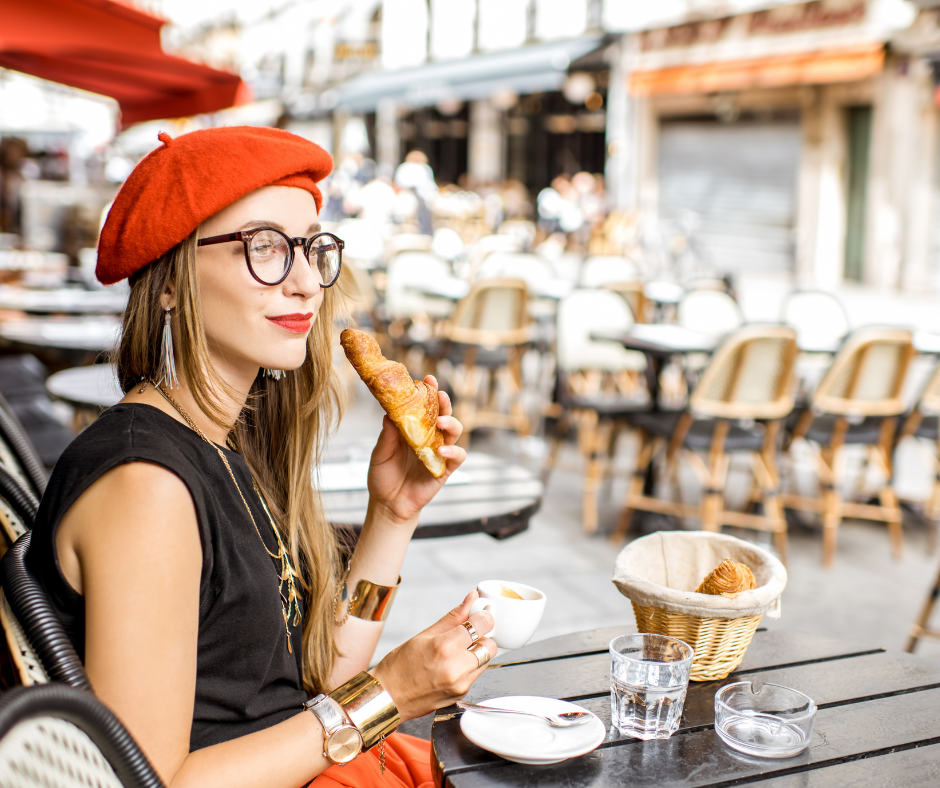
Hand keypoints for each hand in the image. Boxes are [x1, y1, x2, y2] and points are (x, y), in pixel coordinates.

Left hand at [366, 375, 466, 524]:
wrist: (388, 505)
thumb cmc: (383, 476)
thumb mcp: (380, 453)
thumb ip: (387, 435)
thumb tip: (389, 413)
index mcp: (414, 429)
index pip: (424, 406)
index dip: (428, 392)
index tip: (427, 379)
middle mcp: (430, 437)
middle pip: (443, 414)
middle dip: (444, 402)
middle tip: (439, 394)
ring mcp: (439, 452)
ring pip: (454, 431)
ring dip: (451, 422)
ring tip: (441, 421)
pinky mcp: (446, 469)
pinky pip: (457, 456)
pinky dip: (453, 450)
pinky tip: (442, 449)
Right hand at [371, 591, 495, 721]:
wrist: (387, 698)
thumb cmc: (399, 666)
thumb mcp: (424, 634)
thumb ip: (453, 617)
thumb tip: (472, 599)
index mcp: (445, 647)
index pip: (482, 625)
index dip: (484, 617)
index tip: (480, 614)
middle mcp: (457, 668)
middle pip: (490, 645)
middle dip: (482, 637)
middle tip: (467, 634)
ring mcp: (461, 684)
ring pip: (485, 661)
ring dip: (476, 653)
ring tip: (455, 652)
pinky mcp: (461, 695)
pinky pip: (475, 675)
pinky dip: (469, 667)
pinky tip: (450, 666)